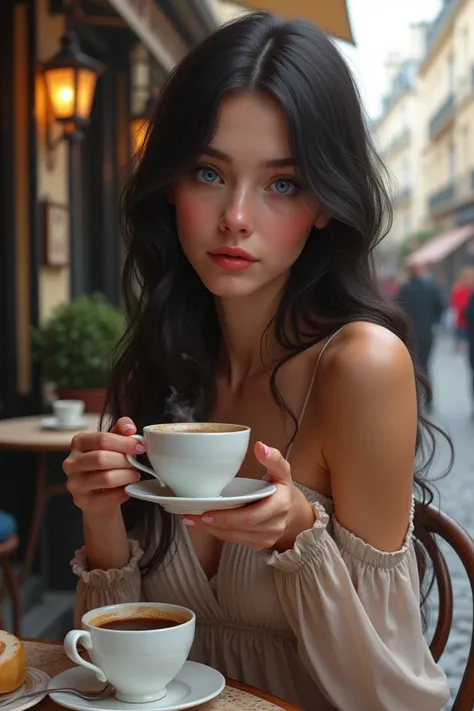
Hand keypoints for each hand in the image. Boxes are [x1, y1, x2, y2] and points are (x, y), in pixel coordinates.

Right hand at [63, 417, 142, 517]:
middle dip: (125, 461)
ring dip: (126, 476)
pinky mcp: (82, 501)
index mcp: (79, 442)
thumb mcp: (114, 442)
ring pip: (106, 478)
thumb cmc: (108, 463)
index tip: (140, 447)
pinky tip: (127, 489)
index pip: (102, 439)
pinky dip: (123, 492)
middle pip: (102, 458)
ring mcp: (74, 483)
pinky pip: (108, 497)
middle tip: (137, 464)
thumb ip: (122, 430)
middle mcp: (71, 462)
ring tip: (134, 475)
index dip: (125, 443)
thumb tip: (129, 428)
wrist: (100, 494)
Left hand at [181, 442, 314, 550]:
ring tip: (191, 520)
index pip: (249, 516)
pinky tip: (205, 525)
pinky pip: (235, 541)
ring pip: (233, 538)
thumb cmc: (284, 489)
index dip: (226, 517)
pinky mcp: (259, 545)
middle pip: (238, 529)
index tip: (206, 512)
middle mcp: (273, 526)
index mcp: (279, 506)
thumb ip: (273, 458)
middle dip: (211, 525)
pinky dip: (218, 533)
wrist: (295, 513)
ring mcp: (266, 538)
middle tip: (189, 516)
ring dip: (211, 531)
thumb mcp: (282, 471)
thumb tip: (260, 446)